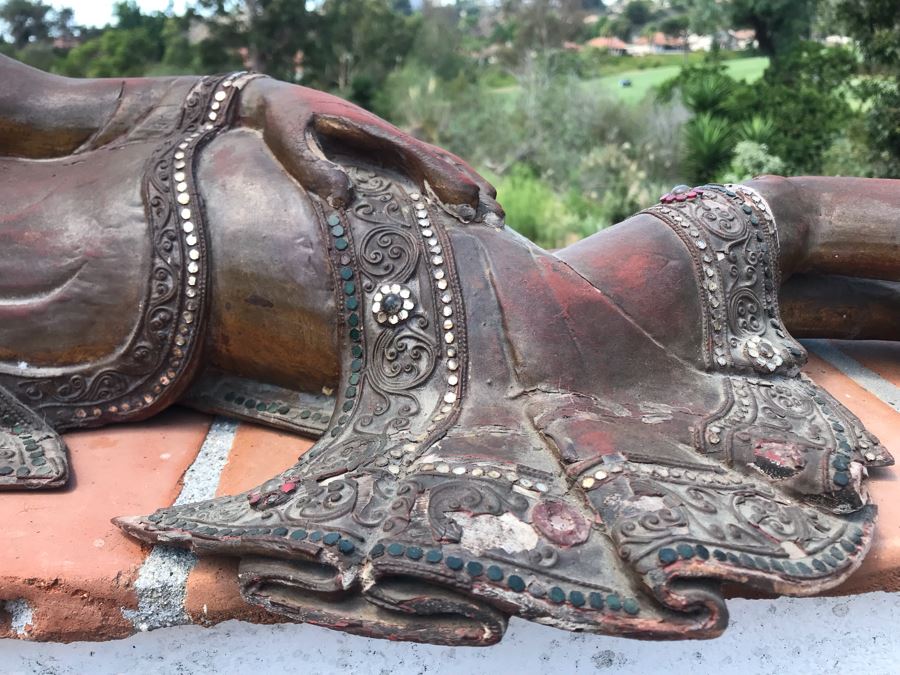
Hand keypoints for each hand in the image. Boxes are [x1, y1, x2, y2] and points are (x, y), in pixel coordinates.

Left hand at [238, 77, 501, 221]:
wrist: (274, 98)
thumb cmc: (278, 118)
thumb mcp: (287, 138)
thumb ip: (311, 165)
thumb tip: (343, 198)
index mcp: (375, 135)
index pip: (421, 157)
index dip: (448, 178)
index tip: (473, 199)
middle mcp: (391, 140)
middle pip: (441, 163)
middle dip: (471, 189)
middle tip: (498, 217)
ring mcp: (390, 147)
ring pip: (439, 165)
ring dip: (468, 187)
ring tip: (495, 214)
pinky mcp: (384, 154)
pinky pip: (423, 168)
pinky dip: (448, 181)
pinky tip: (463, 201)